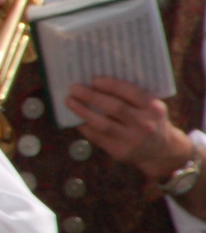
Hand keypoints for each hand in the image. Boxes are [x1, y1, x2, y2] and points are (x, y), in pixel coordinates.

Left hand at [66, 77, 192, 180]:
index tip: (94, 79)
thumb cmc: (150, 121)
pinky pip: (97, 137)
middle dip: (91, 96)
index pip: (132, 93)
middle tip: (74, 88)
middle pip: (114, 107)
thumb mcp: (151, 107)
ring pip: (102, 124)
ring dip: (82, 111)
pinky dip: (84, 126)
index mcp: (154, 109)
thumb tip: (97, 81)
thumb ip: (132, 96)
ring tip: (69, 100)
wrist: (163, 152)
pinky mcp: (120, 152)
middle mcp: (145, 124)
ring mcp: (132, 140)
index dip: (112, 85)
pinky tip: (75, 117)